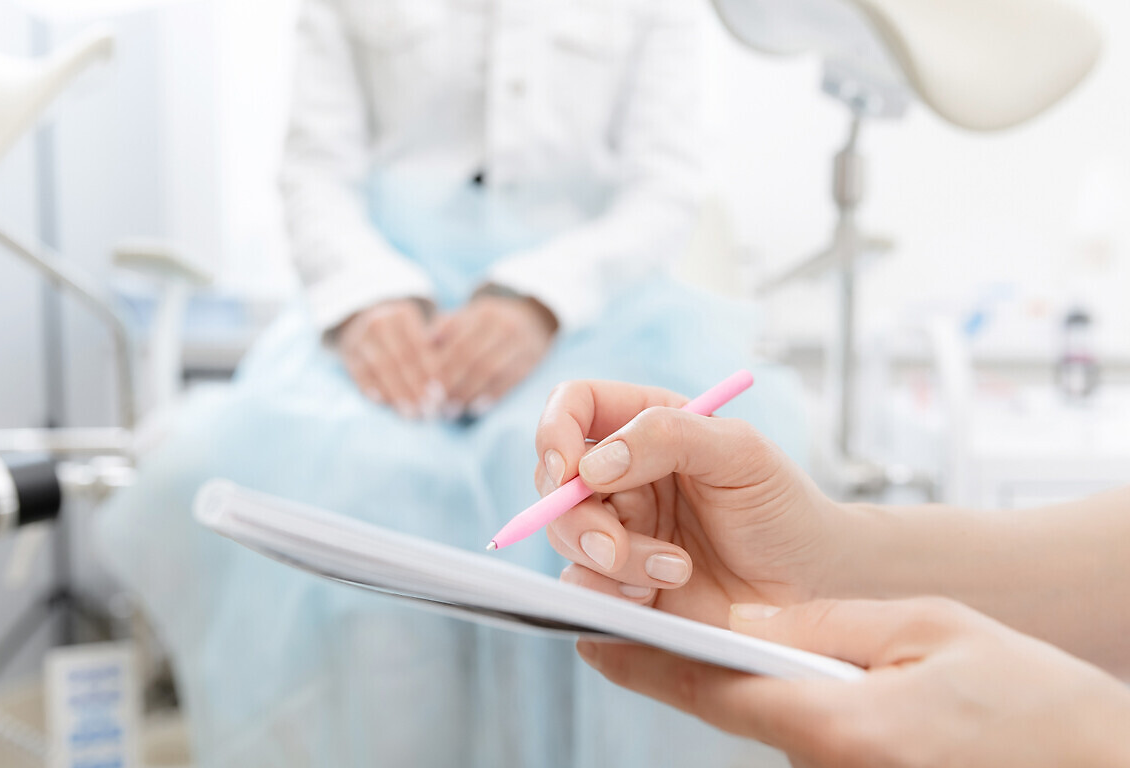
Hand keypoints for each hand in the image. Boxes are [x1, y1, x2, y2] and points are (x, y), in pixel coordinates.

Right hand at [336, 299, 442, 417]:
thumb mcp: (421, 333)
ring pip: (381, 367)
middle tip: (429, 408)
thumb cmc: (405, 338)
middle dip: (415, 386)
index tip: (441, 393)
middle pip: (400, 358)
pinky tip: (385, 404)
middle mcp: (378, 322)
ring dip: (397, 392)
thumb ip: (436, 349)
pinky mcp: (348, 354)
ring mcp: (360, 337)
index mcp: (401, 314)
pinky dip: (372, 389)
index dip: (429, 371)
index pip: (418, 346)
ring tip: (411, 412)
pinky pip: (360, 374)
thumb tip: (444, 379)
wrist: (364, 328)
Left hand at [433, 292, 556, 416]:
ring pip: (490, 371)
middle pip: (473, 358)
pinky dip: (490, 396)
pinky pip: (509, 382)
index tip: (427, 385)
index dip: (441, 367)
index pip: (458, 344)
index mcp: (485, 313)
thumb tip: (426, 339)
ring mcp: (521, 344)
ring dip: (468, 392)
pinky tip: (475, 407)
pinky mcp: (531, 362)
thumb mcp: (470, 316)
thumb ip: (446, 326)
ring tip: (452, 409)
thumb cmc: (489, 324)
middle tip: (436, 402)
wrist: (532, 322)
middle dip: (452, 382)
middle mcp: (505, 325)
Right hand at [535, 380, 841, 625]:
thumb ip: (667, 437)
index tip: (567, 469)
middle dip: (574, 515)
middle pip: (553, 478)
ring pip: (564, 535)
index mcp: (646, 425)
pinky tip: (658, 596)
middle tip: (613, 545)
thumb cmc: (783, 508)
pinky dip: (610, 593)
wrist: (811, 586)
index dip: (554, 431)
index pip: (573, 406)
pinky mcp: (620, 581)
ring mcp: (618, 528)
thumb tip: (592, 464)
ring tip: (676, 570)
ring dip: (611, 559)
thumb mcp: (740, 453)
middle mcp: (622, 473)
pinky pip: (581, 585)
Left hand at [577, 597, 1129, 766]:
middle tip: (643, 619)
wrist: (1102, 766)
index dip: (641, 661)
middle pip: (734, 708)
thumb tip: (743, 624)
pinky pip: (811, 740)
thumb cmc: (1034, 703)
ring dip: (754, 683)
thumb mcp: (929, 631)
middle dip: (697, 666)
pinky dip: (798, 703)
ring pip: (773, 722)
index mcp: (834, 724)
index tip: (589, 637)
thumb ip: (826, 625)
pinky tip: (824, 679)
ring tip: (761, 640)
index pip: (708, 690)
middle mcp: (825, 766)